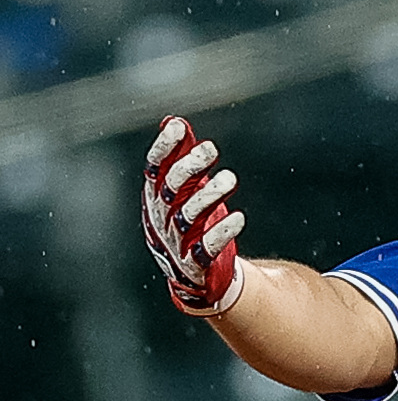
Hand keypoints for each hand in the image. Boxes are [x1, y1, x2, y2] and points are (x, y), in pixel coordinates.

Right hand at [142, 114, 246, 315]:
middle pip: (170, 188)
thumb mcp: (182, 194)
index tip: (178, 128)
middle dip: (189, 167)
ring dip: (209, 195)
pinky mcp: (194, 264)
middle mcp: (161, 218)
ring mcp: (176, 242)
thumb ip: (179, 161)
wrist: (194, 278)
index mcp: (156, 198)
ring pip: (188, 215)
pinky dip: (222, 232)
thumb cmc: (189, 226)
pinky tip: (239, 218)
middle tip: (211, 149)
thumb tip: (174, 122)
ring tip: (229, 179)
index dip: (164, 148)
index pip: (153, 169)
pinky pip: (207, 247)